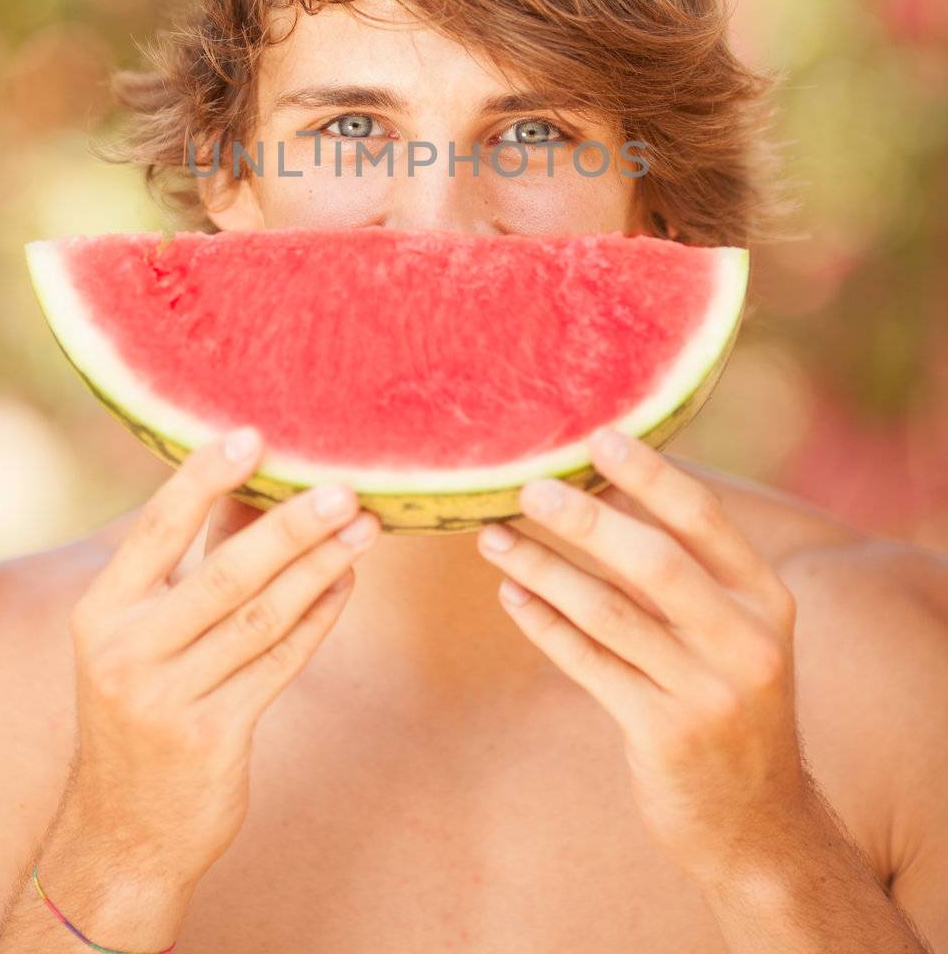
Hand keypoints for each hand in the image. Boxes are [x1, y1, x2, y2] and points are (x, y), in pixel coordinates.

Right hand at [63, 430, 378, 891]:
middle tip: (342, 487)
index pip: (156, 530)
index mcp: (101, 613)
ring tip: (364, 527)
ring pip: (261, 618)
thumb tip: (250, 480)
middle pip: (223, 575)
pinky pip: (279, 664)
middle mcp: (127, 654)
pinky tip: (345, 583)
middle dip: (289, 527)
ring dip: (320, 567)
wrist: (124, 830)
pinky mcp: (213, 738)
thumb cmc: (143, 702)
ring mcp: (168, 701)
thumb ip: (191, 561)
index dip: (202, 479)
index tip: (251, 435)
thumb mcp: (140, 633)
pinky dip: (318, 619)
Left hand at [476, 428, 806, 886]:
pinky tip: (512, 594)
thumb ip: (690, 570)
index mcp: (766, 600)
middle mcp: (746, 643)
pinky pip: (590, 665)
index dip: (650, 474)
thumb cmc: (729, 700)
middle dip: (585, 520)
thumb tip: (606, 483)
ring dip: (544, 569)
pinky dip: (545, 625)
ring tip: (494, 537)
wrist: (759, 825)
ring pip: (610, 614)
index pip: (704, 520)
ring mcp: (707, 694)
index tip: (598, 436)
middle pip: (654, 563)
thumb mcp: (737, 632)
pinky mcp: (665, 735)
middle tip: (528, 486)